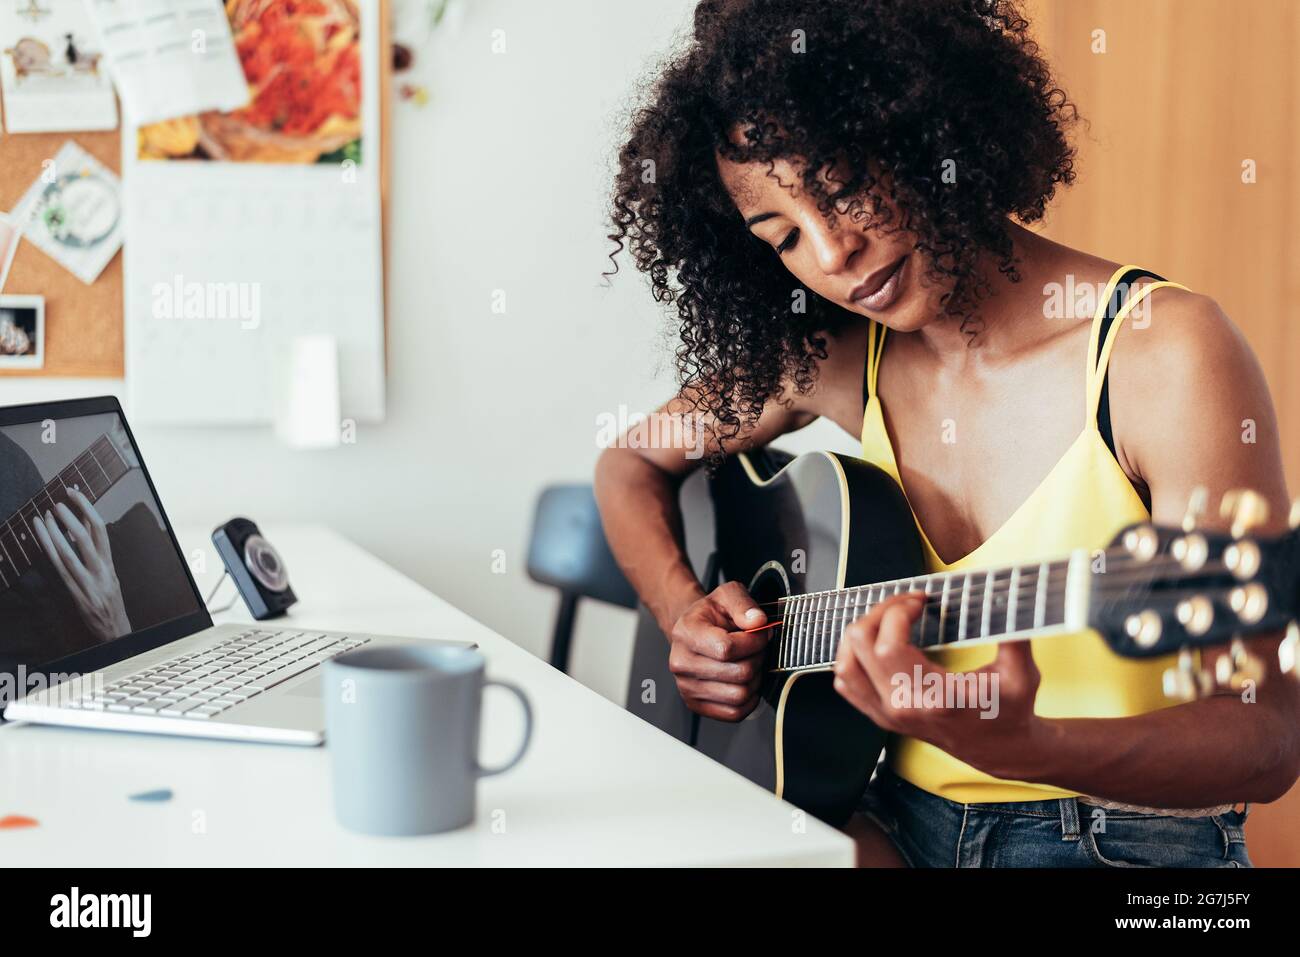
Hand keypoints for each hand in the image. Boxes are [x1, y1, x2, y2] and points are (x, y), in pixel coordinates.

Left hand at [32, 488, 131, 642]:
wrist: (115, 633)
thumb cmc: (109, 603)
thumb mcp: (109, 576)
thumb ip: (97, 553)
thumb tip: (84, 527)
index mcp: (110, 565)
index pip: (101, 530)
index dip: (87, 508)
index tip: (75, 492)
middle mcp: (101, 571)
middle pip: (89, 537)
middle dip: (74, 515)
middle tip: (60, 499)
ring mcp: (89, 583)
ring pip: (71, 552)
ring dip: (58, 530)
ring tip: (47, 513)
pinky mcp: (76, 593)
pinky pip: (60, 568)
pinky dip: (50, 550)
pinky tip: (42, 537)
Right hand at [667, 581, 770, 720]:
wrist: (693, 630)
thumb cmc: (711, 615)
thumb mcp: (727, 595)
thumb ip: (743, 604)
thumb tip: (758, 622)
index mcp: (685, 633)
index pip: (726, 649)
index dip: (754, 642)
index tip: (760, 633)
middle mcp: (681, 662)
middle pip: (738, 674)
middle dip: (757, 659)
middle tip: (757, 649)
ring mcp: (686, 687)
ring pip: (739, 695)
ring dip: (755, 679)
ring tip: (750, 663)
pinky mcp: (696, 705)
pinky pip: (734, 713)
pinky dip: (748, 699)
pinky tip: (745, 681)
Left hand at [832, 592, 1047, 778]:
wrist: (999, 749)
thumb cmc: (1009, 711)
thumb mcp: (1022, 673)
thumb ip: (1014, 634)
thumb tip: (1008, 595)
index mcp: (933, 697)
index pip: (888, 645)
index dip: (898, 611)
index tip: (920, 600)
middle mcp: (902, 708)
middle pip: (859, 645)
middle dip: (880, 612)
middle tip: (906, 603)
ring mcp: (887, 715)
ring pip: (844, 663)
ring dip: (861, 632)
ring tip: (889, 618)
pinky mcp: (881, 716)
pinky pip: (846, 682)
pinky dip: (852, 656)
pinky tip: (876, 642)